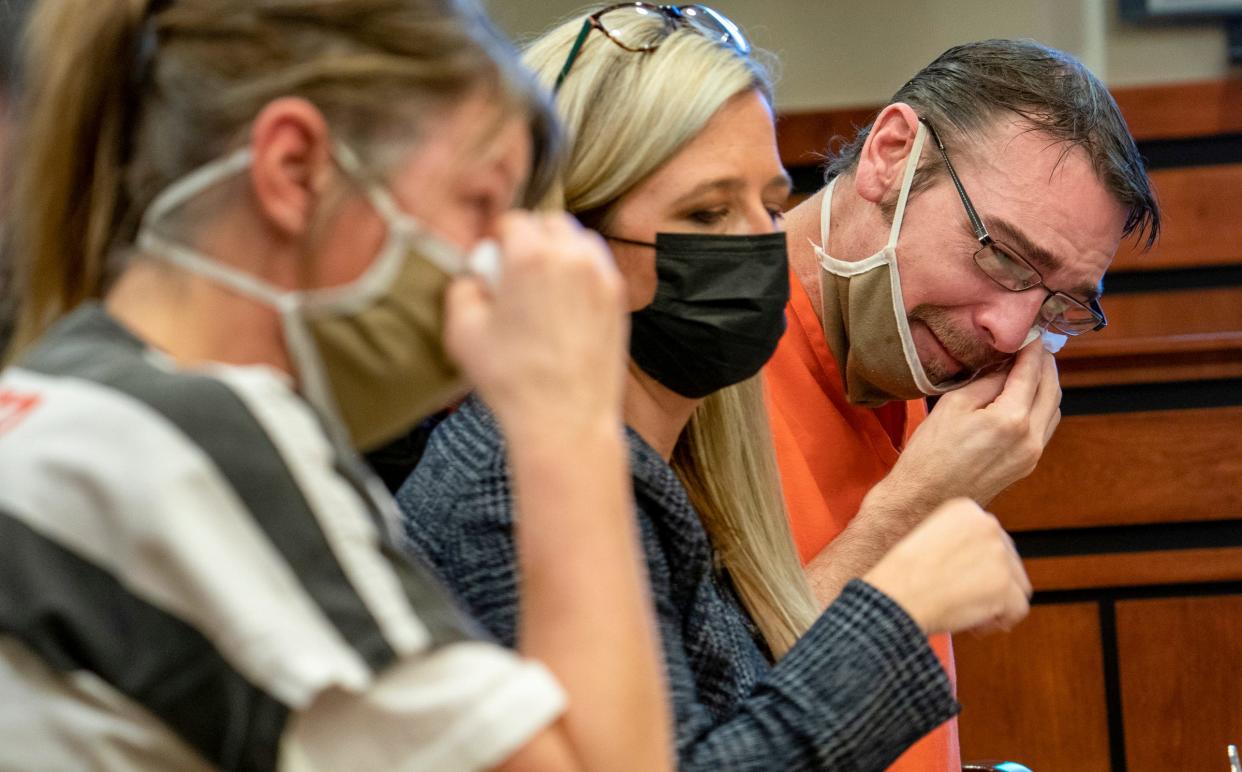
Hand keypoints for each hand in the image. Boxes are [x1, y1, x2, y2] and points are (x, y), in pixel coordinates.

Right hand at [444, 212, 628, 437]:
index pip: (513, 221)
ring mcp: (602, 277)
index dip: (498, 238)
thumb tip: (475, 278)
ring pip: (579, 240)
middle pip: (550, 223)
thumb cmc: (512, 380)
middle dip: (531, 238)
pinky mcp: (619, 300)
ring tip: (543, 286)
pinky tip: (565, 304)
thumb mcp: (463, 332)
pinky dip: (582, 273)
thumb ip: (462, 289)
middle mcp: (572, 257)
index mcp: (530, 255)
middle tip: (516, 271)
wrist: (566, 419)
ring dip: (560, 251)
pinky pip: (598, 268)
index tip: (492, 260)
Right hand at [863, 498, 1030, 635]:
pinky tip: (975, 623)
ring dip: (998, 602)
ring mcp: (999, 554)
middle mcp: (987, 524)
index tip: (960, 578)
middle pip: (1010, 561)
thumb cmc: (901, 577)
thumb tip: (985, 562)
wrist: (894, 597)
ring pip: (1018, 585)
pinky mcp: (1005, 584)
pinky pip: (1019, 609)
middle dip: (991, 584)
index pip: (992, 539)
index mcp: (965, 508)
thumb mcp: (928, 538)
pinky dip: (1000, 621)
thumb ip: (961, 540)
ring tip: (968, 612)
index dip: (980, 565)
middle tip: (963, 599)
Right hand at [880, 340, 1061, 512]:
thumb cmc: (930, 455)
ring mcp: (1032, 454)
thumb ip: (986, 382)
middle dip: (1045, 364)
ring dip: (1046, 385)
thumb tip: (1005, 367)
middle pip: (1051, 389)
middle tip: (1034, 346)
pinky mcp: (1027, 465)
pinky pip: (1045, 427)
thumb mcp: (953, 405)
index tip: (1031, 333)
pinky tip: (1024, 397)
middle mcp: (1030, 438)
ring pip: (1053, 409)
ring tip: (1030, 369)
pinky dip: (1041, 406)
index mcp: (1011, 419)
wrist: (926, 500)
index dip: (1032, 348)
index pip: (1032, 372)